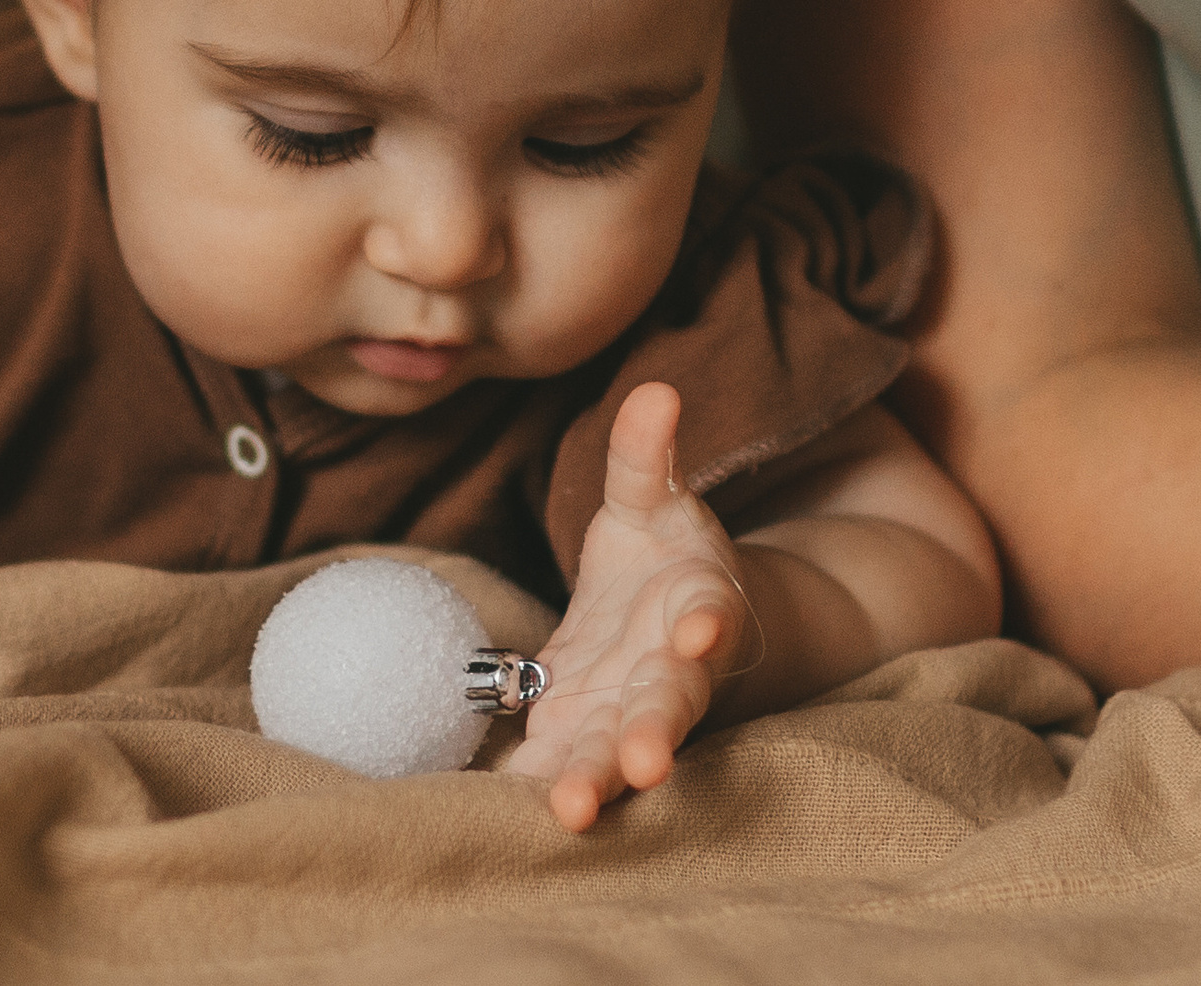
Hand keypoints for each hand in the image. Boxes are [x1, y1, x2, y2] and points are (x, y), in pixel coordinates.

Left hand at [509, 382, 750, 830]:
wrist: (676, 632)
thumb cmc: (670, 562)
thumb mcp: (656, 503)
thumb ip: (644, 457)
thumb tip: (654, 390)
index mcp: (695, 612)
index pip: (705, 621)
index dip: (703, 626)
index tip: (698, 628)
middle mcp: (667, 676)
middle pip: (664, 708)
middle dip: (652, 732)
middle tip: (643, 762)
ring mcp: (622, 715)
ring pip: (613, 751)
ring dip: (597, 778)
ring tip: (573, 810)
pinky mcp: (577, 735)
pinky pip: (554, 765)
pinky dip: (534, 785)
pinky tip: (494, 807)